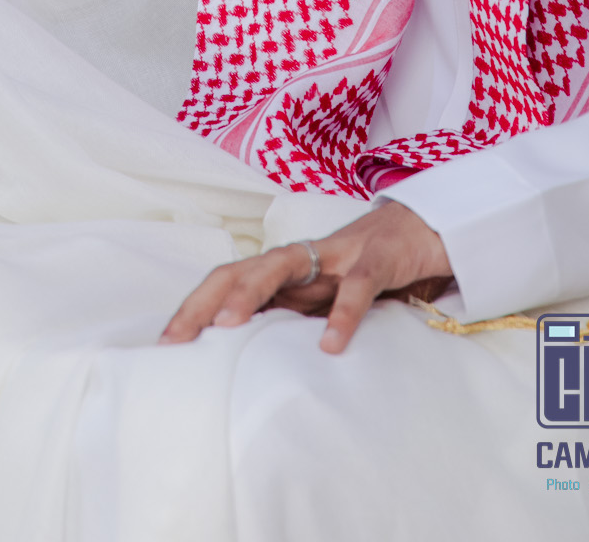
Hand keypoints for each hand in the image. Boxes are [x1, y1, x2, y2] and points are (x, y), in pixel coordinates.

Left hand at [160, 201, 452, 354]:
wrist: (422, 226)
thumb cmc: (364, 270)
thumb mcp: (324, 300)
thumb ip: (291, 321)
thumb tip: (251, 362)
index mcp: (285, 272)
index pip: (227, 283)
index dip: (194, 308)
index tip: (165, 344)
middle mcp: (300, 258)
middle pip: (239, 270)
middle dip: (204, 301)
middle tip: (178, 338)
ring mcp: (337, 255)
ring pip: (282, 265)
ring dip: (251, 291)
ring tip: (228, 325)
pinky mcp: (376, 259)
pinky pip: (357, 286)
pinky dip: (343, 313)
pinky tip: (331, 345)